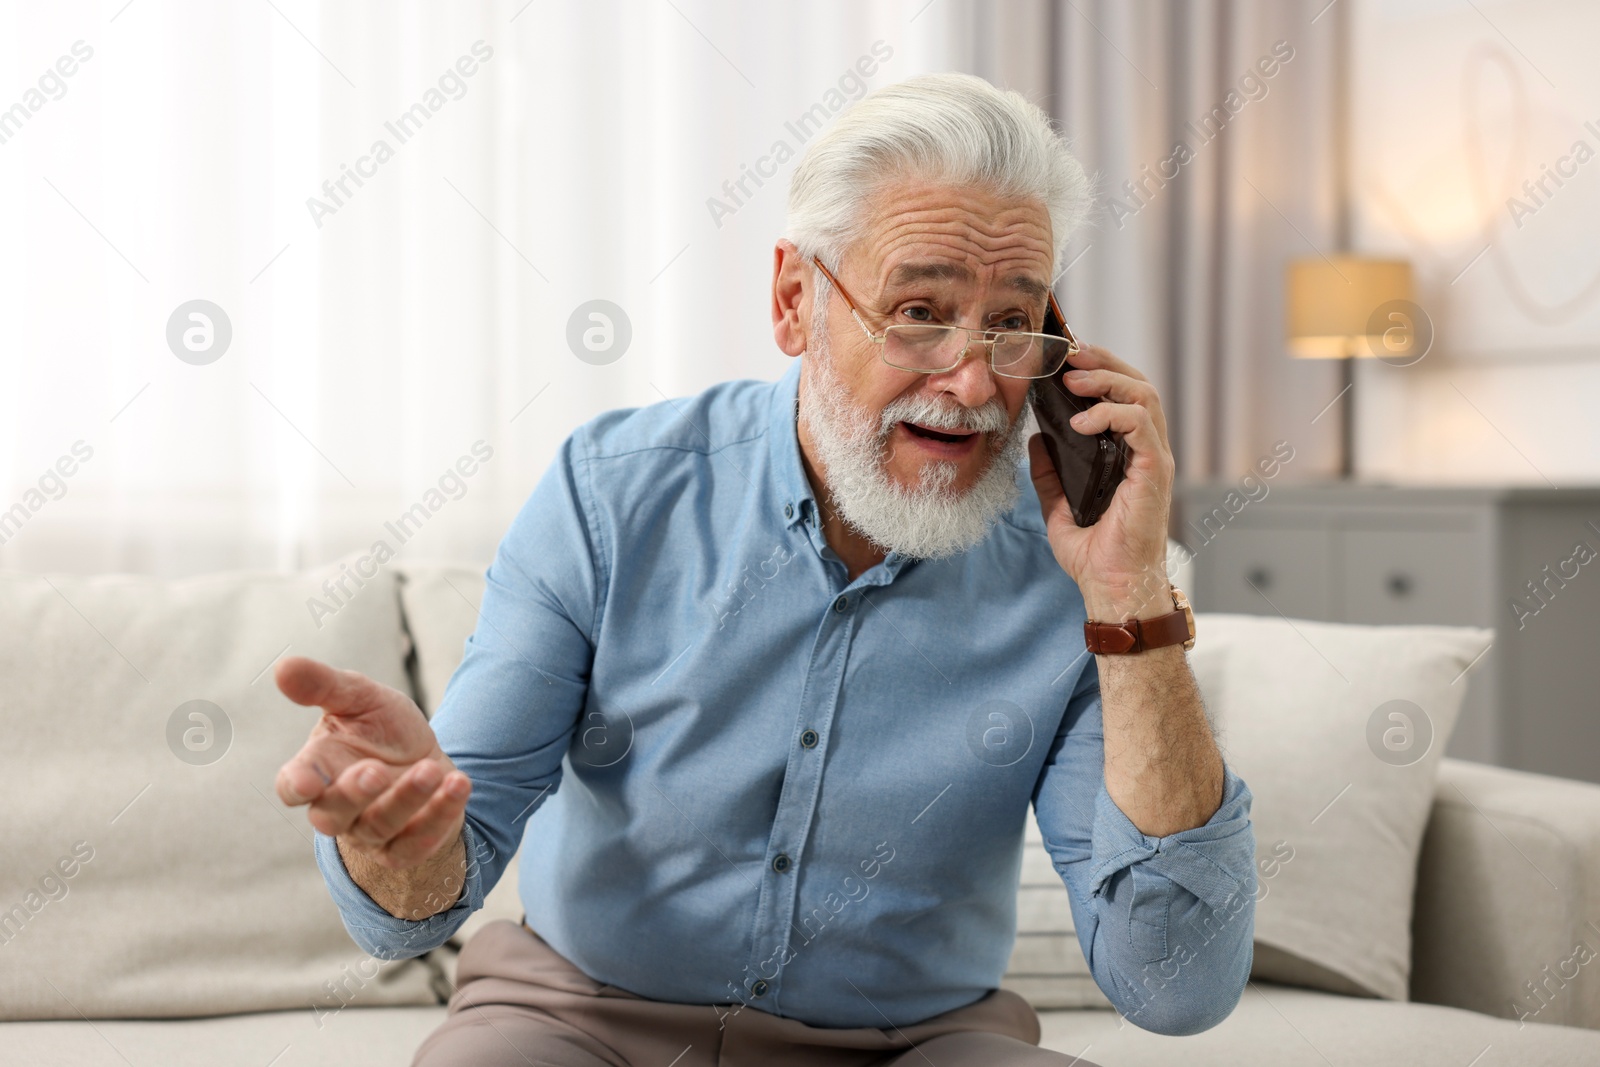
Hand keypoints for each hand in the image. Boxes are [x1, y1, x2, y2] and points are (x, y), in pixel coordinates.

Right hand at [274, 655, 471, 870]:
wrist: (425, 755)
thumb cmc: (381, 727)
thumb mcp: (358, 697)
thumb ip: (324, 685)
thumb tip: (284, 666)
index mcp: (316, 769)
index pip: (292, 786)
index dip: (296, 786)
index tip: (308, 781)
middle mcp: (337, 807)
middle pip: (331, 816)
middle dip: (355, 794)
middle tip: (376, 769)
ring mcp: (369, 832)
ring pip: (379, 826)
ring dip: (407, 798)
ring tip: (431, 769)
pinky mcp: (403, 848)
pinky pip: (417, 843)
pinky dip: (439, 816)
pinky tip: (457, 786)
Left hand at [1028, 343, 1174, 620]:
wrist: (1111, 586)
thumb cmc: (1093, 552)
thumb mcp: (1057, 504)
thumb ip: (1049, 471)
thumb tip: (1035, 438)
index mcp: (1128, 453)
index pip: (1122, 396)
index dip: (1098, 370)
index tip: (1065, 358)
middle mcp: (1147, 450)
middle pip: (1137, 384)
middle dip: (1103, 363)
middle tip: (1069, 356)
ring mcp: (1154, 459)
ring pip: (1143, 396)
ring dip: (1106, 380)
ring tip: (1072, 382)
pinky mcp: (1155, 471)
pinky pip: (1140, 425)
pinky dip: (1110, 414)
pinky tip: (1080, 422)